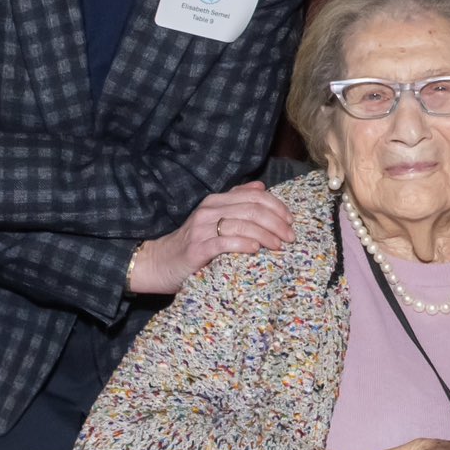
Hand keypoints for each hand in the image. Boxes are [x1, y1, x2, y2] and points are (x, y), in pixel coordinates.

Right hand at [126, 182, 294, 293]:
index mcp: (215, 200)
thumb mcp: (213, 218)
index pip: (255, 196)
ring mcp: (201, 229)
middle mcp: (209, 210)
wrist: (159, 262)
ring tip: (279, 246)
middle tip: (290, 237)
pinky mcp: (197, 249)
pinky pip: (225, 242)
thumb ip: (236, 201)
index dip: (277, 207)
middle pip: (253, 210)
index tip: (290, 221)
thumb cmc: (192, 243)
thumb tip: (261, 187)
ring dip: (266, 235)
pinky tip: (256, 249)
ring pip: (242, 224)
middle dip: (277, 223)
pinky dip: (244, 244)